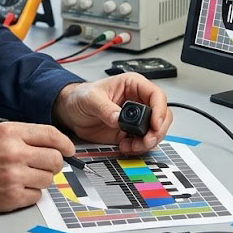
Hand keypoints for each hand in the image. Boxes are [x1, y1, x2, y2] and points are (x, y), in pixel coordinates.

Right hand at [0, 121, 74, 216]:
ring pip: (48, 179)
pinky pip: (36, 196)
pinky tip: (17, 189)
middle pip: (55, 159)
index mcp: (10, 133)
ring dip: (41, 180)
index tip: (69, 149)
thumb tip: (45, 142)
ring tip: (24, 178)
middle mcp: (15, 152)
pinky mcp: (12, 197)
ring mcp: (14, 176)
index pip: (51, 135)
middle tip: (45, 166)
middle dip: (53, 164)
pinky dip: (30, 194)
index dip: (65, 143)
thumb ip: (19, 136)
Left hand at [52, 73, 171, 154]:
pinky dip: (138, 148)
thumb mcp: (90, 98)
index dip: (159, 110)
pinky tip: (126, 147)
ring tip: (132, 146)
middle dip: (157, 130)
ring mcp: (135, 118)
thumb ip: (105, 108)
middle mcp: (138, 101)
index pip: (156, 95)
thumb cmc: (81, 96)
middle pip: (162, 115)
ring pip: (155, 131)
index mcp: (132, 85)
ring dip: (148, 142)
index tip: (155, 124)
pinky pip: (143, 142)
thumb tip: (119, 118)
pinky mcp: (129, 132)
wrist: (70, 112)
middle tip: (147, 140)